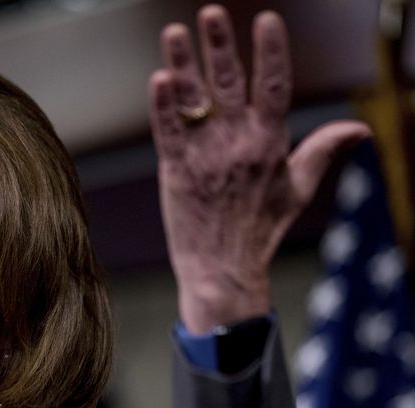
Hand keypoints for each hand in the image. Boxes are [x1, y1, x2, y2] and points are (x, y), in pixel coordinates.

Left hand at [149, 4, 369, 333]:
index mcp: (269, 143)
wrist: (222, 269)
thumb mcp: (298, 189)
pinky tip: (158, 80)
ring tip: (173, 33)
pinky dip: (163, 106)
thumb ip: (323, 151)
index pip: (273, 86)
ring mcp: (204, 156)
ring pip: (192, 101)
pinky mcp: (175, 171)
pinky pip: (168, 132)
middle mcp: (237, 144)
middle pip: (228, 84)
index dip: (270, 52)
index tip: (266, 20)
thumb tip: (360, 128)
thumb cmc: (260, 229)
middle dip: (219, 45)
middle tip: (210, 12)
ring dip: (183, 64)